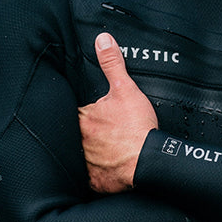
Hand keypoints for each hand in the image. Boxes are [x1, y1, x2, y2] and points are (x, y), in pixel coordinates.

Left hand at [78, 32, 157, 192]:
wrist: (150, 162)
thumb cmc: (137, 128)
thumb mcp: (125, 89)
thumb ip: (112, 63)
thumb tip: (102, 40)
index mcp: (83, 119)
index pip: (72, 113)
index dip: (81, 113)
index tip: (91, 114)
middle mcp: (79, 142)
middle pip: (75, 135)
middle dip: (85, 133)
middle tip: (102, 133)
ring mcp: (86, 164)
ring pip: (81, 156)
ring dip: (90, 153)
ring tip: (104, 150)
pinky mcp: (95, 181)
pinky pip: (91, 177)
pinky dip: (97, 173)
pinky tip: (106, 169)